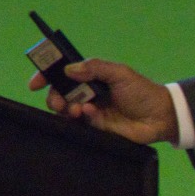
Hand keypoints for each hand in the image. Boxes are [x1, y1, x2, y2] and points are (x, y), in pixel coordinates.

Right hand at [29, 59, 178, 144]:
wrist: (160, 117)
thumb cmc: (142, 92)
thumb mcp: (120, 73)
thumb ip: (95, 67)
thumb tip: (69, 69)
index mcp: (93, 77)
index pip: (64, 74)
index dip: (47, 77)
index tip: (34, 83)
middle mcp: (89, 94)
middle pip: (60, 94)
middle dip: (54, 96)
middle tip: (57, 101)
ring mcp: (92, 111)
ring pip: (67, 110)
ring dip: (66, 108)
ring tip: (75, 108)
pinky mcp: (97, 128)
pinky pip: (81, 123)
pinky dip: (83, 117)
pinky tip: (91, 113)